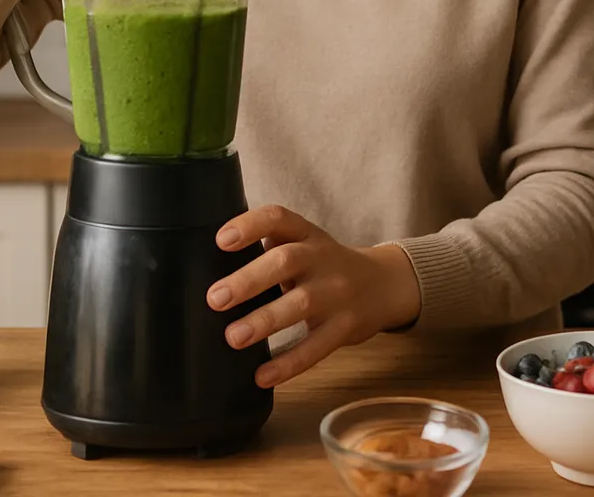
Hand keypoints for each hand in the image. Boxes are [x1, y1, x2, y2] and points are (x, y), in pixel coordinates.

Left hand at [207, 205, 421, 387]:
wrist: (383, 285)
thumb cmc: (325, 266)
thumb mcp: (306, 245)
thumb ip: (270, 247)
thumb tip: (210, 268)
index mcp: (307, 234)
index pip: (279, 218)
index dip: (250, 225)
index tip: (221, 240)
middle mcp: (323, 258)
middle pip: (286, 261)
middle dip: (249, 279)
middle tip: (215, 298)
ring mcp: (337, 293)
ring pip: (301, 304)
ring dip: (265, 321)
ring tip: (233, 337)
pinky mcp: (345, 326)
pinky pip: (316, 346)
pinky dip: (289, 363)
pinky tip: (263, 375)